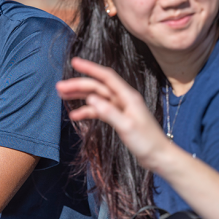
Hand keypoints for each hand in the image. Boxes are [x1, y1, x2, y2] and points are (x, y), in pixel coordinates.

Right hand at [55, 57, 169, 169]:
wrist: (159, 156)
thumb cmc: (147, 142)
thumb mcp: (127, 127)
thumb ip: (109, 112)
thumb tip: (90, 99)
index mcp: (128, 96)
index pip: (106, 76)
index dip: (90, 68)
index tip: (74, 62)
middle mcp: (123, 99)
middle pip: (97, 87)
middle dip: (78, 85)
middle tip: (59, 87)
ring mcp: (120, 108)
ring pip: (96, 97)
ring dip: (80, 96)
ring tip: (62, 96)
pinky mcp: (118, 118)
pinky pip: (99, 111)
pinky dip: (87, 112)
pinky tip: (75, 116)